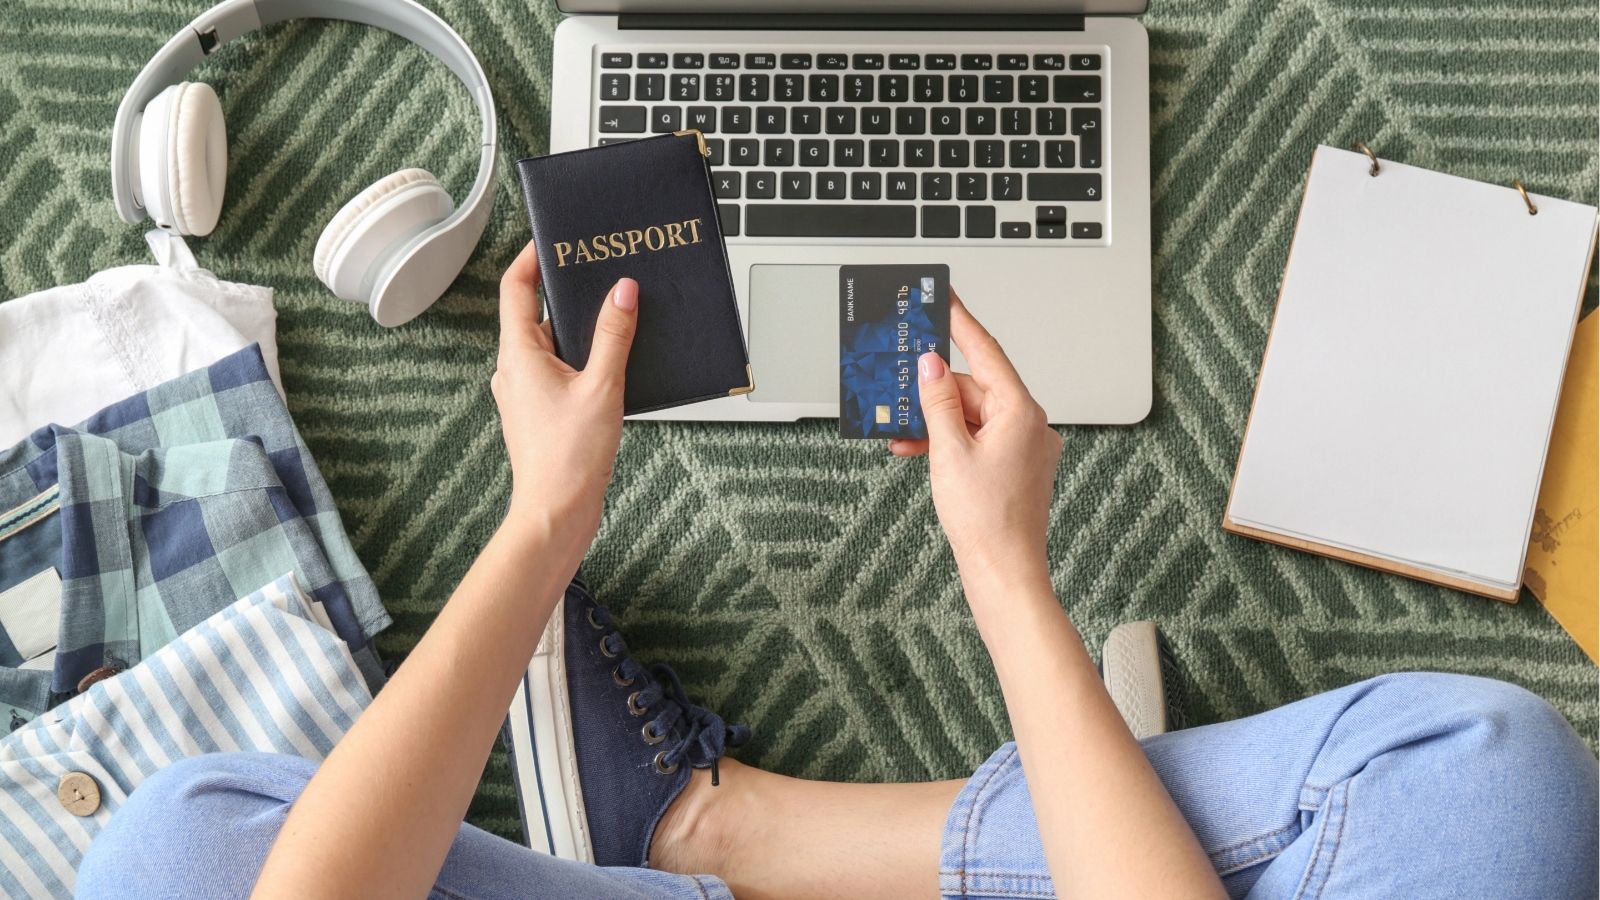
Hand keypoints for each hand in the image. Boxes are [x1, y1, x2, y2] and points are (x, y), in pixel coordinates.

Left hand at [493, 241, 637, 555]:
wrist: (556, 513)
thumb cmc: (568, 459)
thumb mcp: (602, 388)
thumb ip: (614, 336)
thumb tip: (622, 292)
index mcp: (518, 355)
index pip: (516, 288)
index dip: (532, 258)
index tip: (554, 239)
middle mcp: (515, 370)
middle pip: (536, 313)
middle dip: (567, 292)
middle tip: (597, 270)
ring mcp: (526, 392)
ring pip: (552, 344)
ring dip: (580, 328)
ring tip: (614, 314)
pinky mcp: (542, 411)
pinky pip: (561, 370)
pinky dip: (583, 358)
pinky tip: (613, 363)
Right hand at [890, 295, 1062, 603]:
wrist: (1005, 573)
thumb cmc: (985, 521)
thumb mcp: (949, 453)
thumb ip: (938, 403)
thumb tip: (930, 366)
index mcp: (1021, 412)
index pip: (987, 352)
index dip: (961, 323)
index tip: (945, 299)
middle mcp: (1030, 425)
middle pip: (976, 388)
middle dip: (935, 392)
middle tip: (899, 388)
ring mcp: (1024, 448)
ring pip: (973, 417)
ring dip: (937, 422)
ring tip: (901, 435)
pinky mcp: (1014, 469)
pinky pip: (978, 440)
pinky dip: (950, 443)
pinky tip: (919, 453)